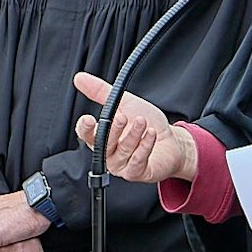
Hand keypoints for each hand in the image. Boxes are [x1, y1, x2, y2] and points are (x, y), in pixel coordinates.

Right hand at [72, 71, 197, 183]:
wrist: (171, 140)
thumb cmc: (147, 123)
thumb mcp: (124, 102)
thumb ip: (101, 92)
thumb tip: (80, 78)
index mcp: (101, 137)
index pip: (86, 135)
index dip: (85, 129)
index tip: (89, 119)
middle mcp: (109, 153)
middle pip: (103, 144)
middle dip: (114, 129)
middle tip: (124, 117)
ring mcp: (122, 165)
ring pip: (122, 151)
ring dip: (134, 134)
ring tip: (143, 122)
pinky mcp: (136, 173)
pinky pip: (137, 161)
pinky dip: (145, 146)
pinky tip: (151, 134)